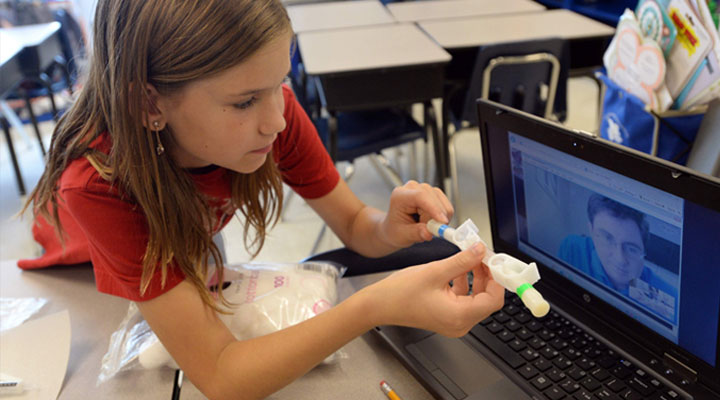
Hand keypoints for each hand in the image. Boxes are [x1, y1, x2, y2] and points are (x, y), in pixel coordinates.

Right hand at [359, 243, 504, 336]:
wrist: (379, 305)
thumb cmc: (400, 293)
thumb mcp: (435, 271)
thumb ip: (462, 261)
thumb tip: (480, 251)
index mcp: (459, 316)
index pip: (494, 299)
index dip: (497, 278)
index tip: (494, 261)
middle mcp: (459, 323)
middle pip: (487, 299)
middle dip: (487, 275)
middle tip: (482, 254)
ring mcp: (453, 322)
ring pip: (476, 298)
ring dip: (476, 277)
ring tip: (469, 257)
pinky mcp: (447, 317)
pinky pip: (464, 300)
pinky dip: (465, 283)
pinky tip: (457, 268)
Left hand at [380, 180, 453, 248]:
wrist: (395, 228)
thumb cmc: (395, 230)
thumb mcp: (403, 235)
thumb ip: (416, 233)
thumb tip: (428, 233)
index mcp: (400, 196)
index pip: (421, 196)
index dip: (434, 208)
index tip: (442, 222)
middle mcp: (413, 188)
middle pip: (434, 199)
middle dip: (436, 218)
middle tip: (430, 232)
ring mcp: (424, 189)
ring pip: (442, 202)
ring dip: (439, 218)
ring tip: (426, 226)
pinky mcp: (433, 194)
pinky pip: (446, 205)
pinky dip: (443, 217)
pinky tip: (432, 222)